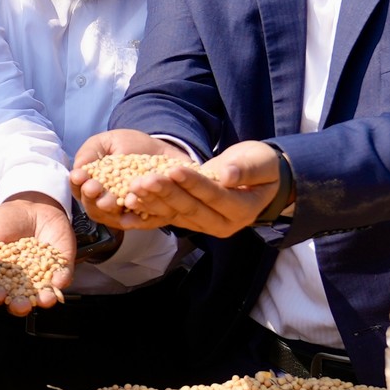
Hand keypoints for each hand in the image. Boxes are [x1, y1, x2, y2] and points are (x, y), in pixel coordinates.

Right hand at [0, 193, 74, 315]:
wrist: (31, 206)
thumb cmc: (4, 220)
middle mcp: (20, 282)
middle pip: (19, 300)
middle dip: (20, 305)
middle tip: (20, 305)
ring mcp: (41, 277)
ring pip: (42, 295)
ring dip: (44, 300)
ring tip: (44, 299)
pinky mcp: (60, 268)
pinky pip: (62, 278)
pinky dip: (61, 280)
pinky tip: (58, 280)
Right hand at [69, 130, 191, 228]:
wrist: (163, 149)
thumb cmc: (130, 145)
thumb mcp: (108, 141)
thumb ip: (91, 151)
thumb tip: (78, 167)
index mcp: (94, 186)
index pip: (81, 190)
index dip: (78, 184)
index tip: (79, 175)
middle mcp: (108, 204)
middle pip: (95, 209)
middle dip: (92, 199)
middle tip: (93, 188)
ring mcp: (127, 214)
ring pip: (114, 219)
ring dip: (109, 210)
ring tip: (108, 200)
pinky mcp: (149, 217)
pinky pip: (142, 222)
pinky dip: (136, 218)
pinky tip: (132, 206)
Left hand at [116, 140, 280, 237]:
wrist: (257, 179)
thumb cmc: (261, 167)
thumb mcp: (261, 163)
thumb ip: (246, 170)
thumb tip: (227, 176)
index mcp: (242, 211)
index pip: (214, 196)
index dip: (193, 184)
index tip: (173, 169)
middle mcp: (222, 224)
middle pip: (190, 208)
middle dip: (166, 193)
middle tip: (144, 180)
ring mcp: (203, 225)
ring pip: (175, 214)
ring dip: (152, 201)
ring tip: (132, 188)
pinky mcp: (188, 221)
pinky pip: (166, 217)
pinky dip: (147, 211)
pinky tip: (127, 206)